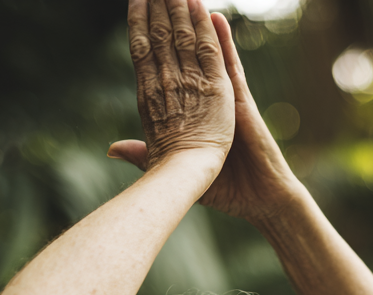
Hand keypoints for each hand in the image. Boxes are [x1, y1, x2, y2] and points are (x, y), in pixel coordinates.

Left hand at [110, 9, 301, 224]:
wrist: (259, 198)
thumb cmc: (224, 188)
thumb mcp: (177, 173)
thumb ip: (146, 155)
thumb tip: (113, 149)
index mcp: (183, 110)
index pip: (159, 64)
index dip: (145, 36)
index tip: (135, 8)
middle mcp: (201, 97)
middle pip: (178, 47)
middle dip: (165, 15)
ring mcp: (221, 97)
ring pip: (202, 50)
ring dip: (190, 18)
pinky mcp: (239, 102)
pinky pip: (229, 66)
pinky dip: (222, 42)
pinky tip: (213, 16)